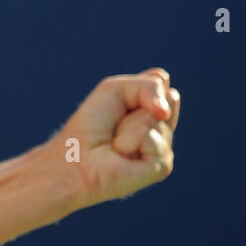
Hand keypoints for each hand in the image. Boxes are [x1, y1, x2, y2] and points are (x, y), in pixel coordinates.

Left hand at [51, 68, 179, 209]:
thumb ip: (148, 86)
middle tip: (118, 122)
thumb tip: (165, 112)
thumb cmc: (92, 124)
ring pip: (158, 117)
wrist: (77, 156)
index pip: (161, 80)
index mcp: (152, 107)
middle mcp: (162, 126)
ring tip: (117, 142)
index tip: (118, 102)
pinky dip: (131, 141)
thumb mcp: (116, 89)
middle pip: (168, 96)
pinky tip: (122, 154)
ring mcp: (164, 145)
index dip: (139, 86)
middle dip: (137, 102)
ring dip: (129, 126)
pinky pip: (154, 139)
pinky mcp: (162, 165)